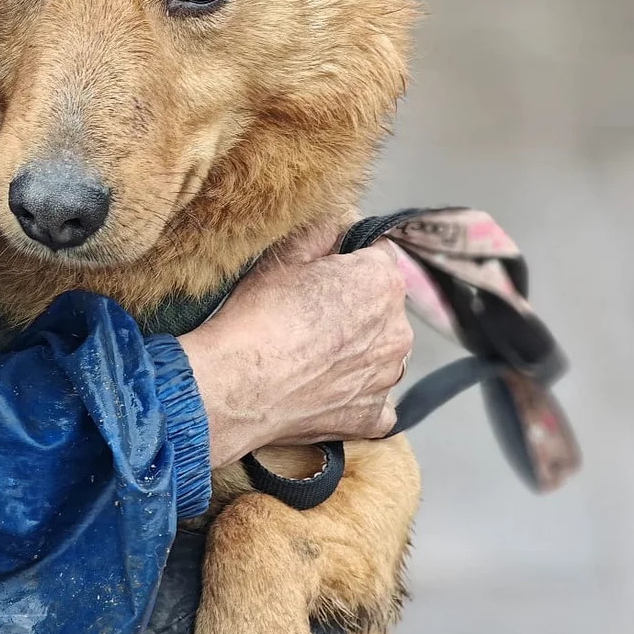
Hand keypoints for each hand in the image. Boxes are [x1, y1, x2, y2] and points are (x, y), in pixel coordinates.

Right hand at [177, 221, 411, 468]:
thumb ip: (323, 229)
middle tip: (307, 314)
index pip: (378, 256)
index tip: (318, 271)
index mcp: (382, 283)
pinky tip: (324, 389)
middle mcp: (397, 330)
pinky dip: (354, 394)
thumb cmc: (257, 317)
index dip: (347, 260)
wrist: (236, 384)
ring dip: (358, 350)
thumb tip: (340, 218)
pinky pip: (373, 400)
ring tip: (311, 353)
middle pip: (382, 307)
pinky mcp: (370, 415)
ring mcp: (386, 377)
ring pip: (380, 353)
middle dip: (355, 306)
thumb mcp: (284, 255)